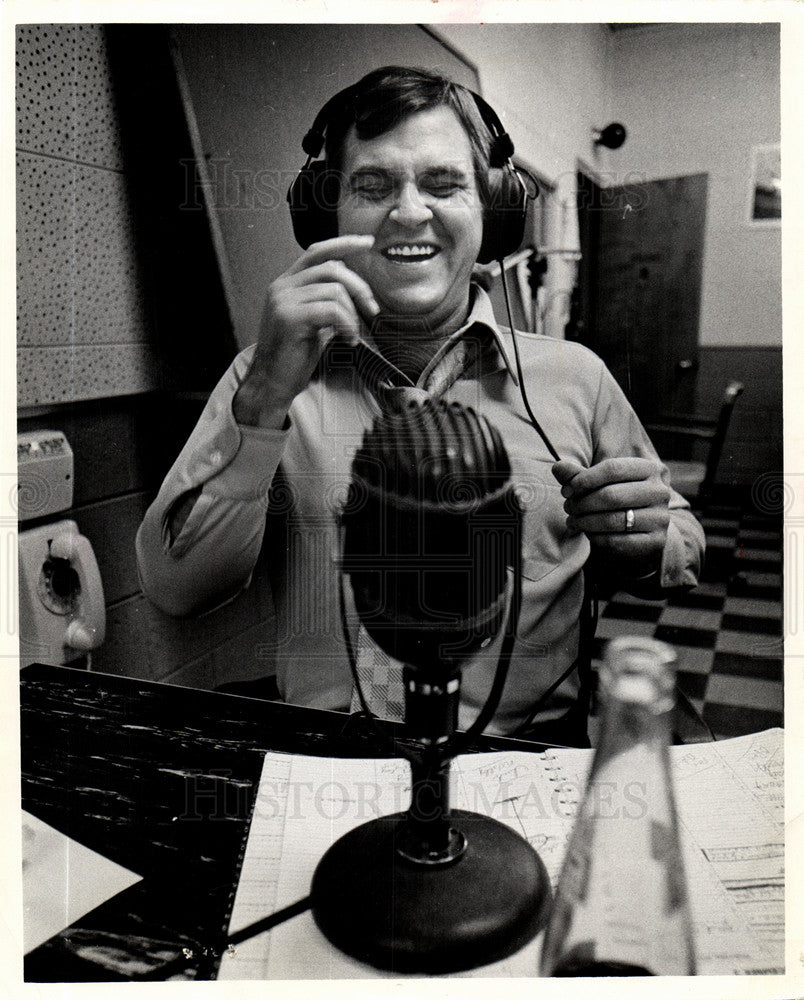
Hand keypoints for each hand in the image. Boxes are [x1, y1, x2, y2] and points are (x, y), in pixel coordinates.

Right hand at [234, 235, 379, 426]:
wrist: (271, 383)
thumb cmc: (293, 356)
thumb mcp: (310, 321)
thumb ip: (324, 300)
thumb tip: (352, 286)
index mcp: (286, 283)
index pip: (317, 252)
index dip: (344, 244)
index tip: (368, 242)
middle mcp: (282, 286)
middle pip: (332, 268)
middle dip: (360, 287)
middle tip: (372, 310)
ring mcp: (284, 300)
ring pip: (335, 290)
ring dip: (354, 314)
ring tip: (352, 334)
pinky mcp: (290, 318)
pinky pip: (333, 310)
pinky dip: (348, 325)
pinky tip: (347, 340)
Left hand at [552, 457, 670, 576]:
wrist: (643, 530)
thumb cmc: (618, 500)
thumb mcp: (601, 484)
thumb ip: (579, 475)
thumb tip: (557, 467)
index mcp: (650, 469)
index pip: (612, 468)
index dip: (584, 479)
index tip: (567, 490)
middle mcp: (660, 492)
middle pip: (611, 495)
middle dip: (582, 503)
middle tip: (568, 508)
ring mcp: (661, 518)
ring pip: (613, 520)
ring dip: (585, 522)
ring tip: (573, 521)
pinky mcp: (656, 541)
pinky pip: (618, 540)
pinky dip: (596, 538)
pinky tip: (588, 533)